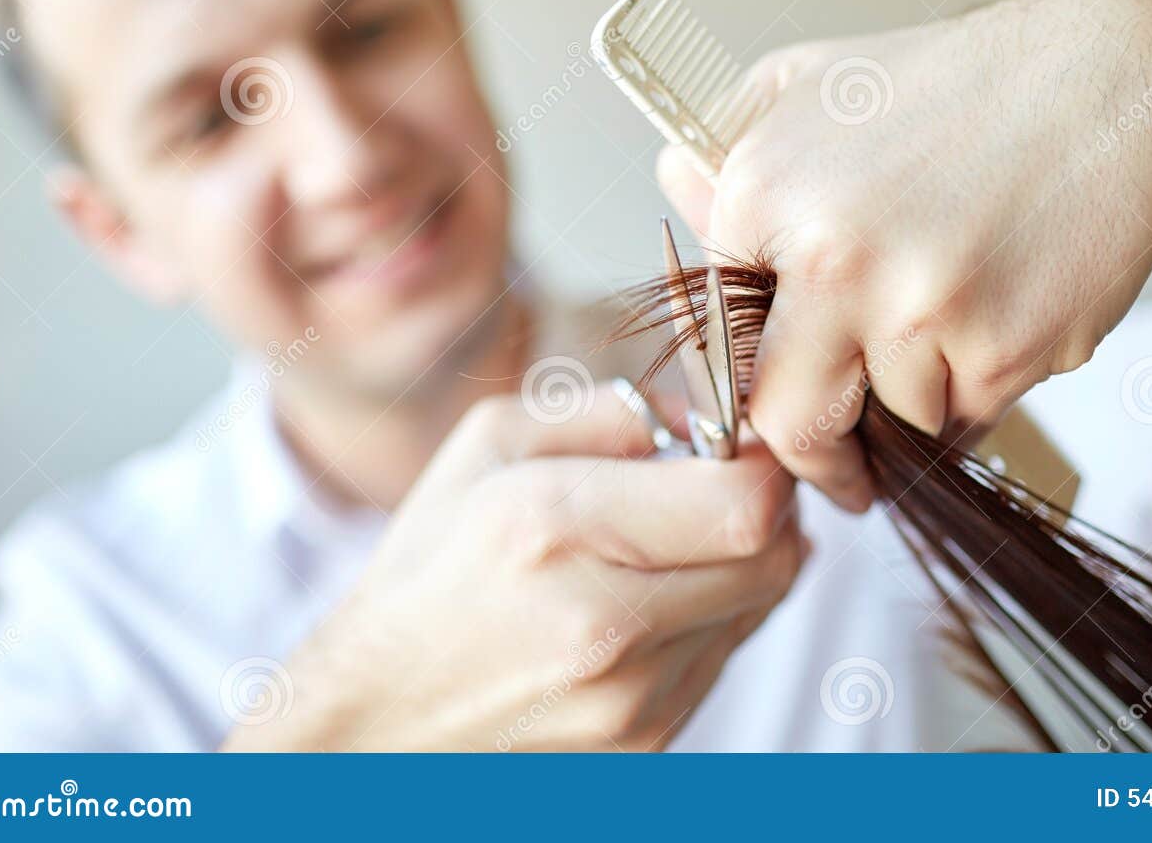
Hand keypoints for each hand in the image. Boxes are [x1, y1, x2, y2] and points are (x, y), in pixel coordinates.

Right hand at [224, 386, 804, 750]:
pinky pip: (724, 656)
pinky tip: (649, 602)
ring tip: (672, 544)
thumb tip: (702, 418)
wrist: (378, 715)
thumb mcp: (490, 445)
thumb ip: (608, 410)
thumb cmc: (432, 567)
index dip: (765, 464)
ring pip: (759, 606)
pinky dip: (710, 617)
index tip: (744, 445)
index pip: (744, 504)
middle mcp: (599, 623)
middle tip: (724, 485)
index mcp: (552, 527)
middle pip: (773, 557)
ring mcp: (628, 697)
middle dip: (766, 508)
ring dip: (741, 564)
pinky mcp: (646, 741)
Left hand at [660, 0, 1151, 511]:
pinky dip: (982, 389)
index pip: (722, 346)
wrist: (1110, 77)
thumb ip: (725, 152)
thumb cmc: (953, 85)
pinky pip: (970, 416)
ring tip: (956, 319)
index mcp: (763, 192)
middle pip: (789, 422)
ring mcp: (918, 309)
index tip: (773, 409)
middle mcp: (829, 256)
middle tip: (841, 472)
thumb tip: (672, 202)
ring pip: (894, 424)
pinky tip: (1004, 312)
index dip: (750, 386)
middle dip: (818, 460)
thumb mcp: (811, 82)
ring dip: (919, 402)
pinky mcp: (1004, 348)